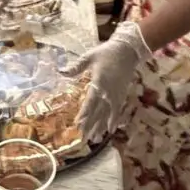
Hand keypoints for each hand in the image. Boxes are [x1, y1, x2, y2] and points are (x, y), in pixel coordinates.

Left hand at [66, 22, 151, 141]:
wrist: (128, 50)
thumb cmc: (106, 52)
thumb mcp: (89, 57)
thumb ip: (76, 67)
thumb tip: (61, 71)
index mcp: (99, 82)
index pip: (90, 101)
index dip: (84, 113)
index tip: (78, 123)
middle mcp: (108, 91)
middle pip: (98, 111)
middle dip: (91, 125)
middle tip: (83, 138)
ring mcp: (116, 94)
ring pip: (107, 114)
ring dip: (101, 127)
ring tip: (95, 139)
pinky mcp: (122, 95)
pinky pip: (117, 111)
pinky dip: (113, 121)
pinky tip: (110, 131)